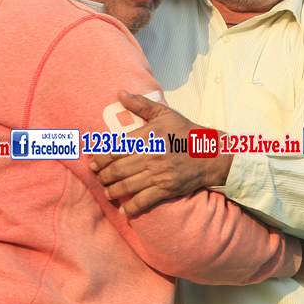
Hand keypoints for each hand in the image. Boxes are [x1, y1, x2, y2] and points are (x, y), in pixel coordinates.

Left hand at [89, 91, 230, 215]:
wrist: (210, 153)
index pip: (116, 148)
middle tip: (98, 176)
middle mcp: (151, 155)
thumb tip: (120, 93)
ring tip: (107, 190)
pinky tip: (124, 210)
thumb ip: (141, 104)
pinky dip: (132, 207)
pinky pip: (144, 200)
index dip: (100, 156)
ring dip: (112, 190)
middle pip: (118, 169)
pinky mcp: (166, 188)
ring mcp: (159, 173)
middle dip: (103, 175)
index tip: (93, 161)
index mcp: (149, 136)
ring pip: (127, 185)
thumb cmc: (185, 132)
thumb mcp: (164, 114)